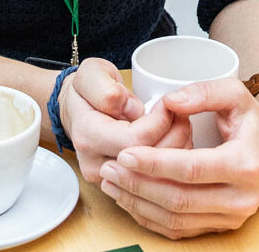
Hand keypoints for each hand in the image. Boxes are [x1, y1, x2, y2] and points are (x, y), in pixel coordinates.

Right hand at [60, 59, 191, 184]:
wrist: (76, 110)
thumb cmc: (86, 90)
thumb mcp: (91, 74)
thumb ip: (108, 90)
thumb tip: (132, 110)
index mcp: (88, 136)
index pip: (135, 140)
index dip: (160, 121)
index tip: (168, 104)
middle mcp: (97, 164)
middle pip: (148, 162)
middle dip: (174, 135)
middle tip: (183, 113)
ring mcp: (109, 178)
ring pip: (156, 174)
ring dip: (177, 148)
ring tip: (180, 123)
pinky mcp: (122, 183)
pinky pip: (154, 178)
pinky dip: (173, 160)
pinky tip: (176, 139)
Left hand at [97, 78, 258, 239]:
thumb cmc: (254, 121)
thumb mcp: (237, 95)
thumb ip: (204, 92)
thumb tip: (169, 101)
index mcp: (247, 164)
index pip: (192, 169)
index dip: (154, 163)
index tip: (125, 154)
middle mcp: (242, 197)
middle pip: (179, 199)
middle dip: (138, 185)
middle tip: (110, 168)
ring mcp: (233, 217)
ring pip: (175, 218)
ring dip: (138, 203)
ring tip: (113, 183)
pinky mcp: (222, 227)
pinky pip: (179, 229)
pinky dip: (149, 217)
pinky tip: (131, 199)